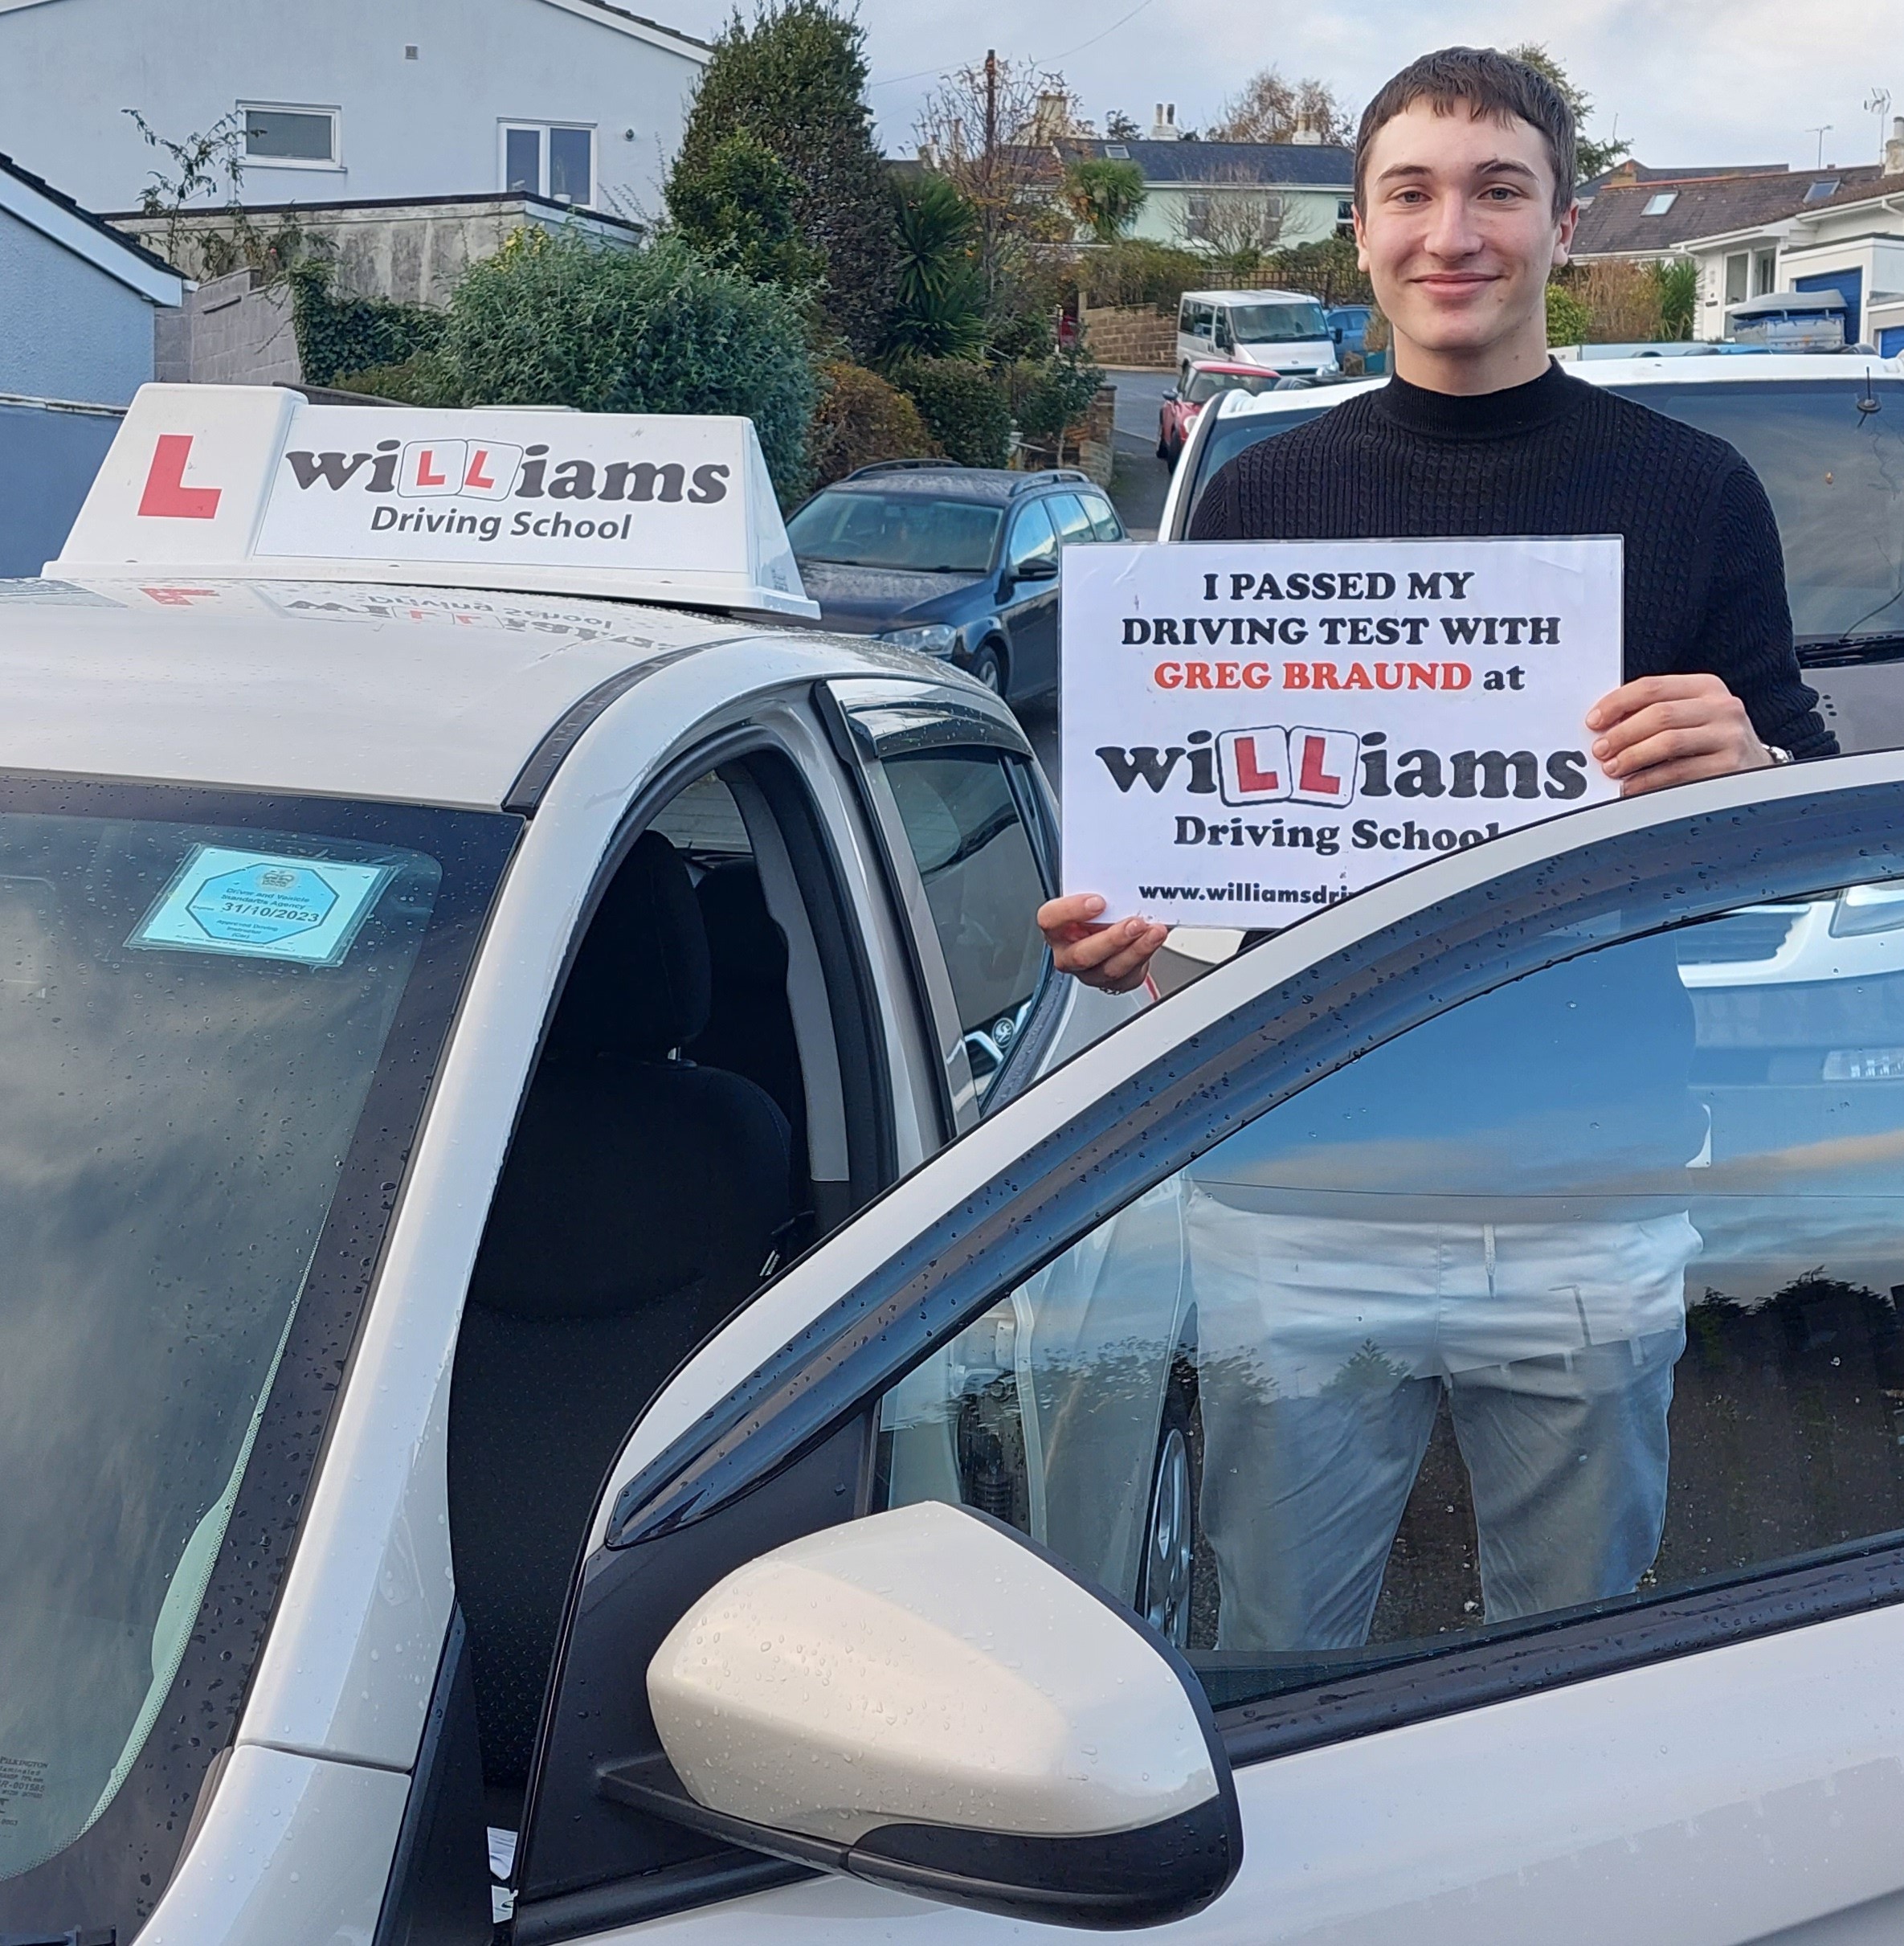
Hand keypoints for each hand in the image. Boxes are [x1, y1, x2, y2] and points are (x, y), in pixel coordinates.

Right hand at [1037, 894, 1168, 994]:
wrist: (1118, 931)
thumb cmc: (1102, 912)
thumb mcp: (1096, 895)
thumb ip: (1101, 889)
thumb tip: (1122, 877)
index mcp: (1057, 928)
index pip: (1050, 920)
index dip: (1071, 911)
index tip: (1098, 901)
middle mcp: (1068, 953)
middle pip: (1082, 954)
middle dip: (1112, 938)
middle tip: (1134, 923)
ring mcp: (1091, 972)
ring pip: (1109, 968)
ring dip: (1135, 949)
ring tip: (1153, 931)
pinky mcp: (1115, 982)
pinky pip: (1129, 975)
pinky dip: (1145, 955)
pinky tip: (1153, 940)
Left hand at [1586, 674, 1771, 796]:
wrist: (1755, 768)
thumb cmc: (1712, 742)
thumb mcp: (1691, 716)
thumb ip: (1655, 712)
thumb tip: (1605, 725)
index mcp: (1707, 687)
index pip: (1653, 687)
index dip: (1617, 703)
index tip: (1594, 721)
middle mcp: (1722, 707)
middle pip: (1659, 714)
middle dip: (1622, 734)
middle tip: (1600, 750)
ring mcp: (1729, 737)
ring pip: (1668, 742)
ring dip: (1632, 757)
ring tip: (1612, 769)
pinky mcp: (1729, 767)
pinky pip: (1679, 772)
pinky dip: (1648, 780)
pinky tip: (1631, 786)